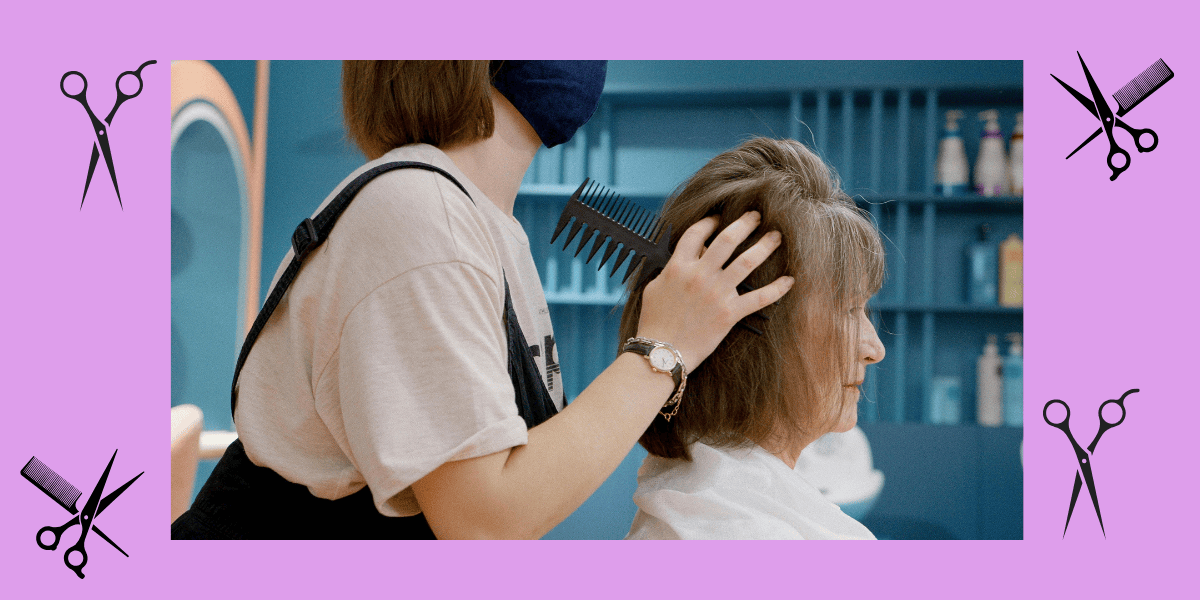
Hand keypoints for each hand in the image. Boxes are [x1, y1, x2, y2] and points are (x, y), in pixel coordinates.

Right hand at [635, 211, 793, 369]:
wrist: (662, 351)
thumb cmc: (654, 321)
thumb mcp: (655, 287)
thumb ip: (671, 268)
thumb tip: (685, 257)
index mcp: (678, 267)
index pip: (696, 234)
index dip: (709, 222)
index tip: (718, 218)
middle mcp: (700, 275)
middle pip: (727, 240)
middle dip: (745, 223)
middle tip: (756, 215)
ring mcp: (717, 293)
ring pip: (747, 262)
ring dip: (765, 246)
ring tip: (777, 235)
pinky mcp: (730, 313)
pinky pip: (759, 298)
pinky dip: (777, 288)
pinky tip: (790, 280)